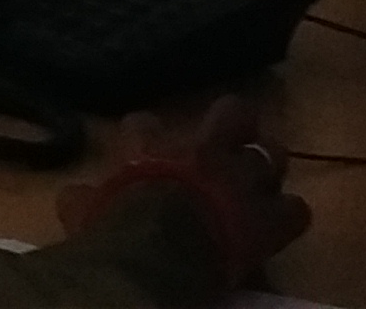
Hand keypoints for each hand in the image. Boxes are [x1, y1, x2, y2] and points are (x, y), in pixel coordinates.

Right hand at [67, 90, 307, 288]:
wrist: (160, 251)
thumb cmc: (118, 228)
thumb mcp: (86, 213)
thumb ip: (83, 200)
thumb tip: (70, 195)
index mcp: (152, 149)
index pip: (143, 125)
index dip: (144, 132)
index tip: (142, 137)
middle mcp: (203, 152)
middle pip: (232, 115)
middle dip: (233, 121)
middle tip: (230, 135)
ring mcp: (241, 180)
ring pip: (271, 153)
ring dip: (266, 162)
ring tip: (264, 171)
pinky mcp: (268, 217)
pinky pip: (295, 210)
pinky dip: (288, 215)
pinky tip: (283, 220)